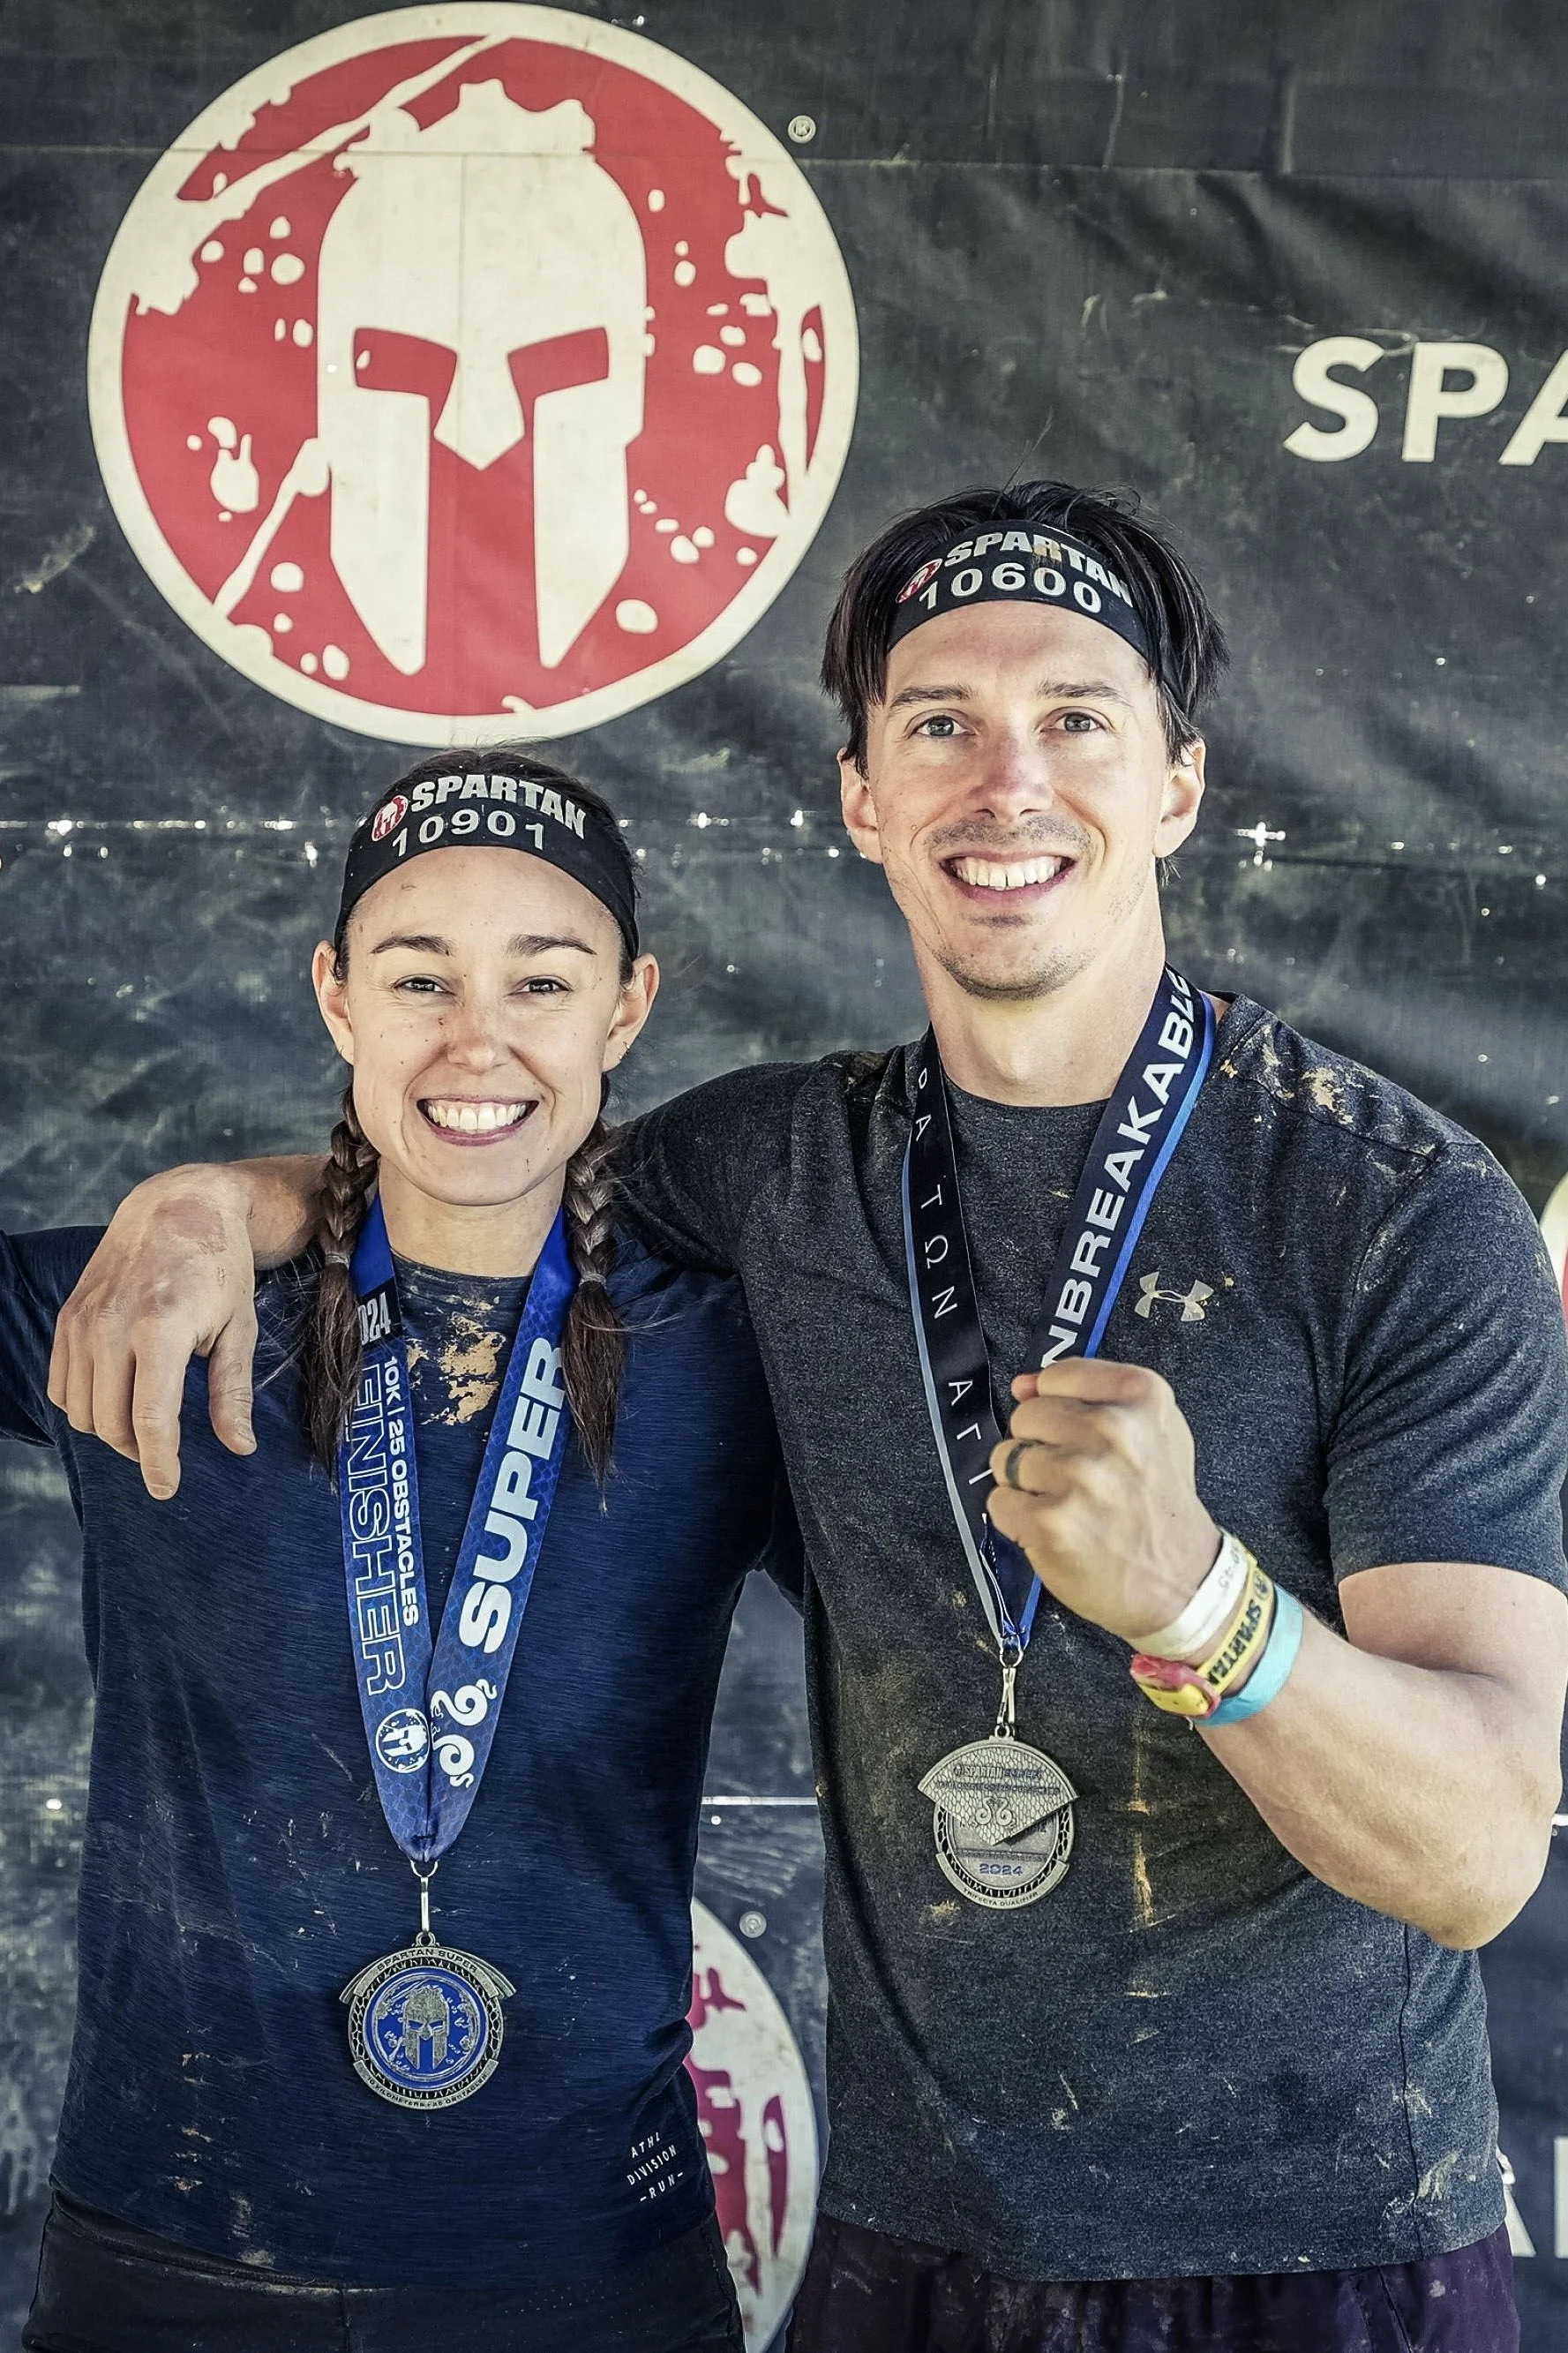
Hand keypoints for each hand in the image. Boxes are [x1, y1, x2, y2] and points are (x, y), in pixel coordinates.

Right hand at [48, 1169, 262, 1499]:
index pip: (148, 1419)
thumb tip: (238, 1447)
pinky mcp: (67, 1318)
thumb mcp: (240, 1327)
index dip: (157, 1464)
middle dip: (138, 1450)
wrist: (177, 1207)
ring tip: (145, 1423)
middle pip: (110, 1423)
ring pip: (81, 1411)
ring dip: (110, 1430)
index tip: (167, 1490)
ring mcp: (82, 1322)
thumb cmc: (219, 1267)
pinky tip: (116, 1397)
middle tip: (166, 1452)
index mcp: (160, 1329)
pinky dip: (84, 1405)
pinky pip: (61, 1386)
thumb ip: (232, 1391)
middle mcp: (111, 1326)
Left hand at [986, 1360, 1218, 1646]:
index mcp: (1141, 1397)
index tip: (1082, 1438)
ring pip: (1006, 1457)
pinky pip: (999, 1500)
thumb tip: (1022, 1385)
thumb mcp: (1152, 1431)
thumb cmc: (1159, 1504)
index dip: (1058, 1410)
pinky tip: (1053, 1530)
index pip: (1055, 1378)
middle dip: (1040, 1447)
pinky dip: (1017, 1518)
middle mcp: (1113, 1430)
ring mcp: (1080, 1476)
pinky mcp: (1051, 1521)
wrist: (1181, 1584)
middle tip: (1077, 1481)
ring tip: (1067, 1506)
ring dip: (1026, 1484)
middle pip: (1026, 1416)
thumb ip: (1090, 1394)